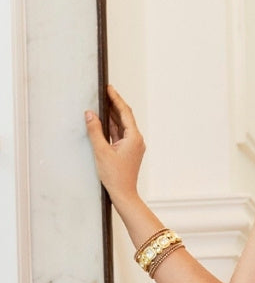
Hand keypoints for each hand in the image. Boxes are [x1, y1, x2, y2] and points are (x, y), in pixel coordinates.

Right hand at [84, 84, 144, 202]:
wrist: (124, 194)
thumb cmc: (115, 176)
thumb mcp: (101, 151)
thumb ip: (95, 130)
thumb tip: (89, 114)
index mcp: (134, 138)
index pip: (125, 112)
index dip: (116, 99)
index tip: (109, 88)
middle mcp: (136, 140)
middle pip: (125, 117)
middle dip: (114, 104)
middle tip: (105, 91)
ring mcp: (133, 146)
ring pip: (122, 125)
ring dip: (113, 114)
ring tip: (102, 102)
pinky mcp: (128, 151)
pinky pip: (120, 134)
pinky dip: (112, 126)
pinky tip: (104, 120)